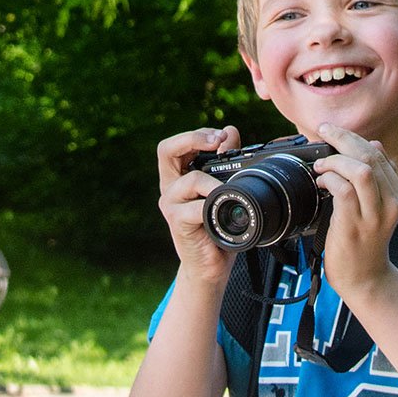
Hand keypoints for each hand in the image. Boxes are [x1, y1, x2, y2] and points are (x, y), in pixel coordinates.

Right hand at [156, 126, 240, 284]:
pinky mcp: (177, 222)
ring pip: (191, 178)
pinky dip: (214, 205)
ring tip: (230, 190)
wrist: (210, 265)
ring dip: (216, 180)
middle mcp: (170, 187)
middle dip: (194, 139)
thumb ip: (225, 160)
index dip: (197, 135)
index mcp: (178, 176)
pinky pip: (197, 207)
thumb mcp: (223, 189)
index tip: (223, 137)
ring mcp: (171, 204)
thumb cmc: (217, 227)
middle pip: (166, 149)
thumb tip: (231, 131)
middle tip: (219, 141)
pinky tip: (225, 208)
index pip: (174, 145)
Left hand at [312, 123, 397, 298]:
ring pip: (360, 170)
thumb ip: (376, 177)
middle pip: (369, 155)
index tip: (332, 131)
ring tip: (321, 166)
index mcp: (396, 193)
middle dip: (342, 138)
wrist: (365, 278)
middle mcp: (390, 202)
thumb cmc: (364, 240)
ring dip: (335, 161)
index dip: (352, 137)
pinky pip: (344, 191)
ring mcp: (374, 215)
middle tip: (322, 133)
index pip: (377, 153)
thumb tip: (372, 145)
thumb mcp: (375, 205)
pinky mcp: (355, 226)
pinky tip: (321, 182)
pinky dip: (329, 180)